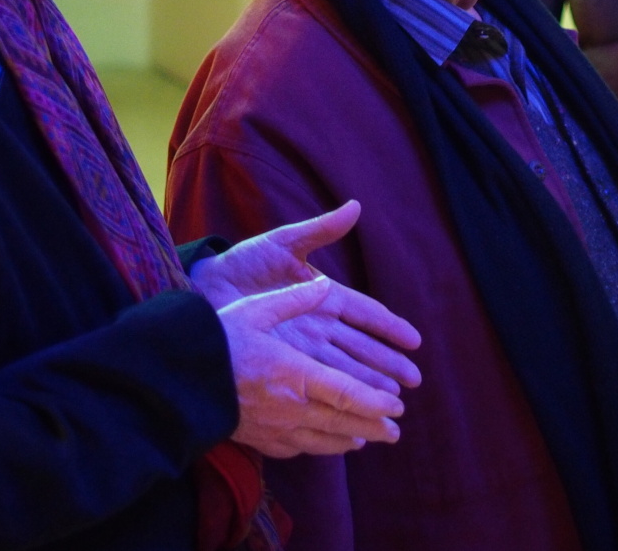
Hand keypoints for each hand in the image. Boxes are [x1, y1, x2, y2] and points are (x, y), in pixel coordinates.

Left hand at [194, 201, 422, 441]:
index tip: (415, 341)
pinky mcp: (283, 363)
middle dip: (388, 364)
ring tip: (392, 400)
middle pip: (362, 348)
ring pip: (344, 369)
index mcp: (324, 296)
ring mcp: (302, 347)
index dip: (390, 328)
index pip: (366, 314)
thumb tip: (355, 206)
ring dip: (368, 384)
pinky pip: (316, 382)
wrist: (202, 291)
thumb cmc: (243, 264)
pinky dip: (335, 396)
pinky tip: (350, 411)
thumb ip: (320, 230)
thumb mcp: (282, 243)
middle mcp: (318, 325)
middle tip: (413, 381)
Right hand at [219, 277, 410, 458]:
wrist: (177, 382)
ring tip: (372, 439)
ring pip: (324, 440)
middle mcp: (291, 406)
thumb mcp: (255, 311)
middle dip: (374, 426)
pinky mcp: (261, 441)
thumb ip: (294, 299)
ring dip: (352, 440)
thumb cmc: (218, 341)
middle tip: (396, 430)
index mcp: (295, 373)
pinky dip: (323, 448)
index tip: (397, 406)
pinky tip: (331, 445)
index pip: (347, 393)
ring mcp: (276, 428)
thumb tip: (324, 285)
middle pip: (343, 422)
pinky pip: (301, 449)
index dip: (375, 402)